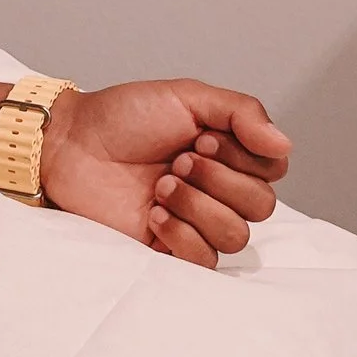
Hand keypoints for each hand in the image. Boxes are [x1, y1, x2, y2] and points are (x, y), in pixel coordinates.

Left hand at [41, 80, 289, 268]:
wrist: (71, 145)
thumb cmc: (123, 117)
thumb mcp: (187, 97)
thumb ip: (242, 112)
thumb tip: (284, 144)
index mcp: (229, 153)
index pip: (274, 169)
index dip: (242, 156)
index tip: (200, 136)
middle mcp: (219, 189)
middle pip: (262, 206)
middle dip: (218, 179)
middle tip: (178, 159)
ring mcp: (196, 221)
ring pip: (236, 235)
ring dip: (198, 206)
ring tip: (162, 185)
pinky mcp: (171, 250)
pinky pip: (204, 259)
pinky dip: (182, 234)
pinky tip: (154, 213)